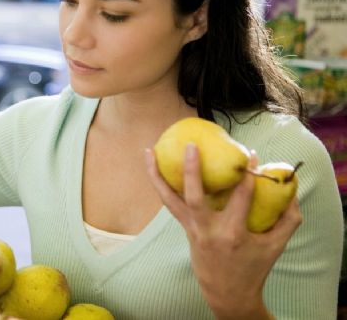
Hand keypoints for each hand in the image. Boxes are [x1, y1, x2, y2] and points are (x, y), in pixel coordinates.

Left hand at [144, 143, 301, 318]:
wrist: (227, 293)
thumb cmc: (253, 267)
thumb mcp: (276, 246)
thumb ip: (288, 219)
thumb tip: (290, 189)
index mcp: (233, 233)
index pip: (240, 197)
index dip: (246, 174)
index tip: (249, 154)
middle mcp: (208, 230)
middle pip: (194, 197)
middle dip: (191, 170)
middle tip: (191, 146)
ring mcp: (192, 229)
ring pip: (169, 200)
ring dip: (156, 175)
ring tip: (148, 151)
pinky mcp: (184, 228)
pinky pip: (169, 203)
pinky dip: (160, 184)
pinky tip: (152, 165)